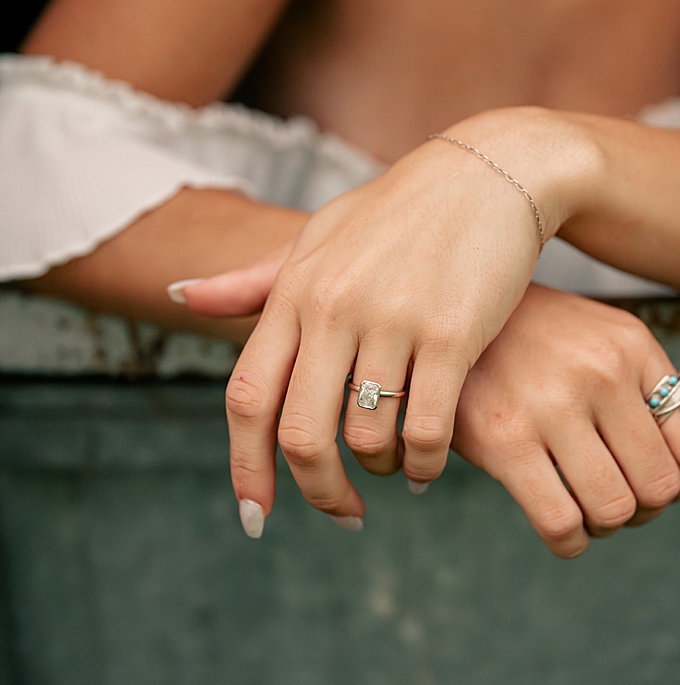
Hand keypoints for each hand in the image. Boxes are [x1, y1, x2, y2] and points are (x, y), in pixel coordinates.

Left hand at [220, 111, 571, 528]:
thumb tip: (181, 296)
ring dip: (380, 468)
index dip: (244, 467)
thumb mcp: (323, 233)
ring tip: (396, 462)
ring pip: (367, 436)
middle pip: (302, 433)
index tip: (257, 515)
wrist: (492, 170)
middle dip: (319, 490)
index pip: (247, 397)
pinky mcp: (454, 333)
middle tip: (342, 511)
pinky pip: (427, 428)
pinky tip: (431, 463)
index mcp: (297, 288)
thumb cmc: (402, 208)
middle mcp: (336, 306)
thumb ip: (256, 278)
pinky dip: (425, 463)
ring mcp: (395, 319)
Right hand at [451, 286, 679, 556]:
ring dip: (606, 526)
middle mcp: (600, 371)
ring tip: (588, 510)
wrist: (454, 315)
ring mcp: (552, 405)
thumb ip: (649, 390)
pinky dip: (570, 541)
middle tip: (620, 501)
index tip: (661, 482)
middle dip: (645, 509)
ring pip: (614, 509)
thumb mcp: (603, 338)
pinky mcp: (504, 440)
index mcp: (631, 346)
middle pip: (659, 485)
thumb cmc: (539, 340)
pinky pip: (562, 523)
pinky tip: (562, 524)